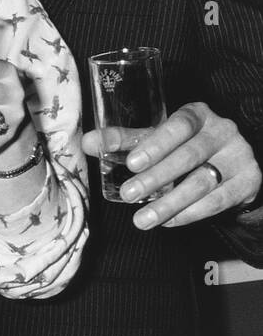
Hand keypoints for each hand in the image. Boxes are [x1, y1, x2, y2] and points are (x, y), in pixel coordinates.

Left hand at [82, 102, 261, 228]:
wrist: (231, 163)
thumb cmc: (185, 145)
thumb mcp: (157, 138)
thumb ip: (124, 140)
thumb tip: (88, 142)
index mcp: (198, 114)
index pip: (179, 125)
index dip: (156, 144)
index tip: (131, 163)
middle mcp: (223, 131)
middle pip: (189, 156)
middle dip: (156, 178)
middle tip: (129, 195)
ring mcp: (240, 156)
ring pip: (203, 183)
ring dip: (170, 204)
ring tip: (142, 219)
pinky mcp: (249, 181)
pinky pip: (218, 201)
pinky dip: (190, 213)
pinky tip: (168, 221)